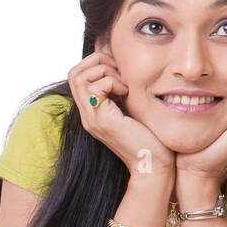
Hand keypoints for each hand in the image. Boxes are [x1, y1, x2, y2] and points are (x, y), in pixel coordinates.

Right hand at [68, 49, 173, 178]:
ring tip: (123, 85)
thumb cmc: (150, 138)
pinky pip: (96, 88)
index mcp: (93, 111)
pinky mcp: (103, 120)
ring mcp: (92, 118)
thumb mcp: (133, 109)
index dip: (96, 64)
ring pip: (79, 77)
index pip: (77, 77)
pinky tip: (126, 93)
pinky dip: (112, 82)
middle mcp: (88, 114)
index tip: (120, 70)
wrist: (153, 164)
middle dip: (97, 62)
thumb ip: (123, 94)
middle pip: (73, 73)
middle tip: (120, 72)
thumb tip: (125, 70)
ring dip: (104, 71)